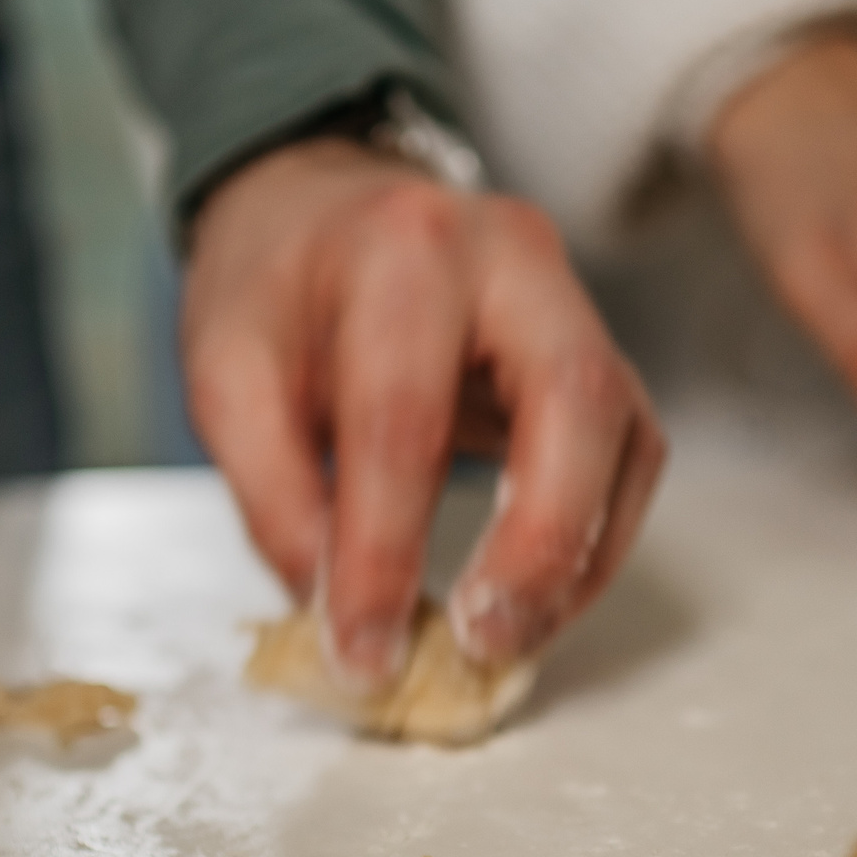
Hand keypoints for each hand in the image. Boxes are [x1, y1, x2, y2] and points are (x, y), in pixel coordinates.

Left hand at [185, 138, 664, 683]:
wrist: (324, 206)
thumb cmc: (278, 284)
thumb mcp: (227, 373)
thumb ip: (274, 494)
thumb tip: (330, 612)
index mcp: (401, 249)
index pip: (405, 417)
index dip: (385, 550)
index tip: (362, 650)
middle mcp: (512, 259)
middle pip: (572, 402)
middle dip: (538, 545)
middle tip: (482, 646)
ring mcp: (572, 303)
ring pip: (623, 436)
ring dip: (576, 560)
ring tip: (508, 641)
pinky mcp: (598, 354)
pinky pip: (628, 457)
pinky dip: (591, 544)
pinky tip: (535, 599)